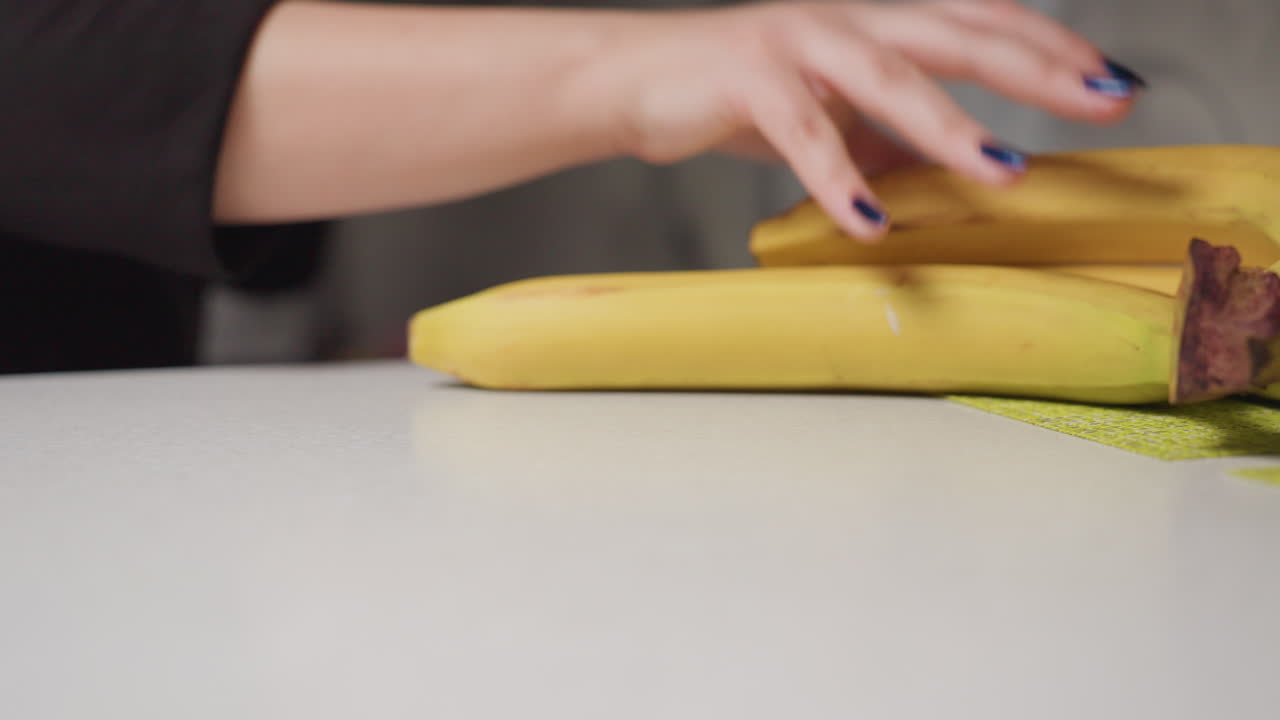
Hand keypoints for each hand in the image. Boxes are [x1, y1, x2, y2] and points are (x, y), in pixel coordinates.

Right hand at [598, 0, 1143, 240]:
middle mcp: (844, 17)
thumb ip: (885, 133)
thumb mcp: (827, 112)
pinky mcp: (749, 80)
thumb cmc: (733, 92)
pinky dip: (840, 181)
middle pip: (957, 34)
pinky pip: (803, 135)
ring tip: (1006, 170)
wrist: (634, 78)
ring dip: (951, 127)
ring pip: (890, 77)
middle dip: (1037, 68)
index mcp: (871, 20)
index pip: (976, 18)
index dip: (1046, 43)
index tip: (1109, 79)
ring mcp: (798, 43)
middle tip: (1106, 100)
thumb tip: (944, 169)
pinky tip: (873, 223)